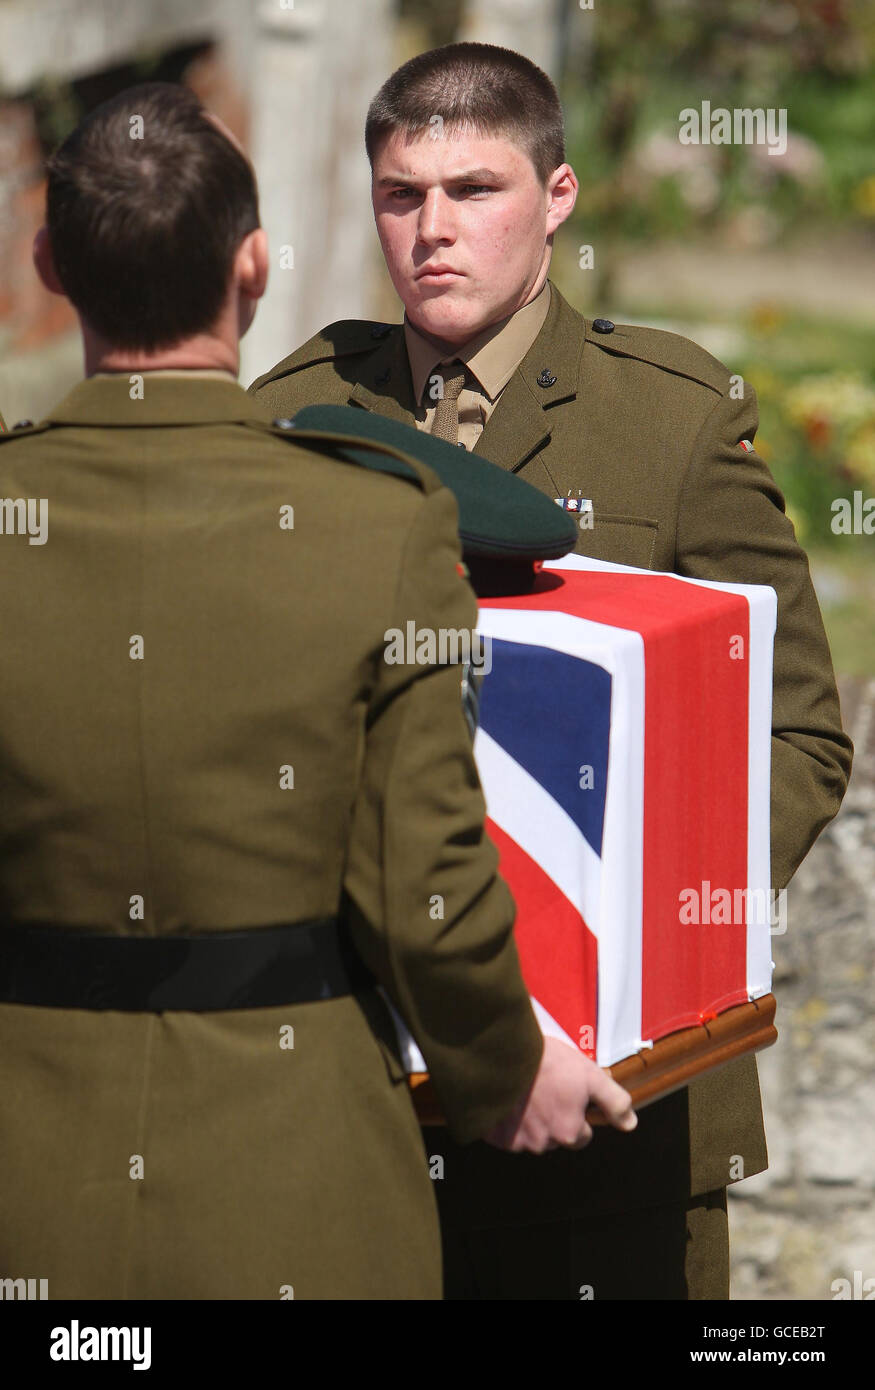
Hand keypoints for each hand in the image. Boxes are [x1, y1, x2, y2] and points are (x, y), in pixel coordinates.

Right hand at [483, 1037, 636, 1153]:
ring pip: (532, 1137)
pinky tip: (510, 1100)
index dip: (578, 1113)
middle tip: (546, 1090)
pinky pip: (507, 1134)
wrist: (504, 1054)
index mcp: (569, 1132)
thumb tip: (630, 1124)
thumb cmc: (547, 1062)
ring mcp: (518, 1142)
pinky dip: (509, 1121)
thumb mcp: (590, 1075)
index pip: (582, 1135)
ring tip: (527, 1091)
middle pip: (556, 1138)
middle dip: (554, 1119)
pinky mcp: (497, 1136)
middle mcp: (544, 1144)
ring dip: (531, 1121)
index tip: (567, 1094)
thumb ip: (614, 1102)